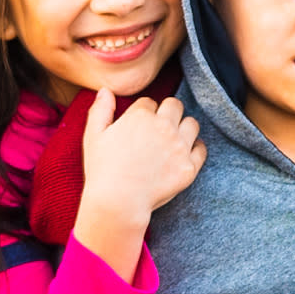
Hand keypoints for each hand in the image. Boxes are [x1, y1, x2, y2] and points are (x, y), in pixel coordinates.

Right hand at [81, 91, 205, 222]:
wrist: (117, 202)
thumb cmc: (102, 170)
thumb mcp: (93, 137)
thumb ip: (100, 110)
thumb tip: (105, 91)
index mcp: (141, 116)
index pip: (149, 103)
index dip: (143, 114)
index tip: (137, 128)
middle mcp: (164, 126)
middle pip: (175, 106)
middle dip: (167, 113)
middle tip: (158, 130)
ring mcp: (179, 146)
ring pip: (192, 123)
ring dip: (183, 128)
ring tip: (172, 141)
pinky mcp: (189, 166)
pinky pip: (201, 149)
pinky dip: (194, 149)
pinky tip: (183, 155)